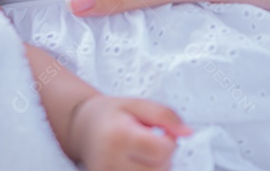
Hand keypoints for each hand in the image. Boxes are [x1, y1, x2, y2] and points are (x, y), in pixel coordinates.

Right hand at [68, 94, 191, 170]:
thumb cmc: (110, 114)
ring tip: (139, 152)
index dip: (168, 140)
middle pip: (161, 169)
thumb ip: (165, 115)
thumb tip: (188, 133)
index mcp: (119, 136)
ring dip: (154, 168)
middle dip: (162, 155)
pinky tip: (135, 163)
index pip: (163, 151)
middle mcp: (111, 161)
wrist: (81, 128)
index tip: (157, 131)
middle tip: (146, 140)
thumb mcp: (137, 104)